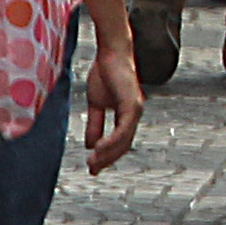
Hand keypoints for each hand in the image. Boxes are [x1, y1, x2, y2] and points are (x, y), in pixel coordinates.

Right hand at [83, 31, 145, 169]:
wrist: (110, 54)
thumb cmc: (105, 74)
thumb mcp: (96, 104)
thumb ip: (95, 124)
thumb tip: (90, 145)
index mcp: (127, 115)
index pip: (120, 142)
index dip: (107, 156)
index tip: (93, 168)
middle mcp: (134, 114)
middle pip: (123, 145)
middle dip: (107, 160)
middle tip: (91, 170)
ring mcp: (135, 109)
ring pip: (124, 140)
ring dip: (107, 154)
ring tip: (92, 163)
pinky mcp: (132, 103)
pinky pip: (123, 128)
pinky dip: (111, 141)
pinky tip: (98, 149)